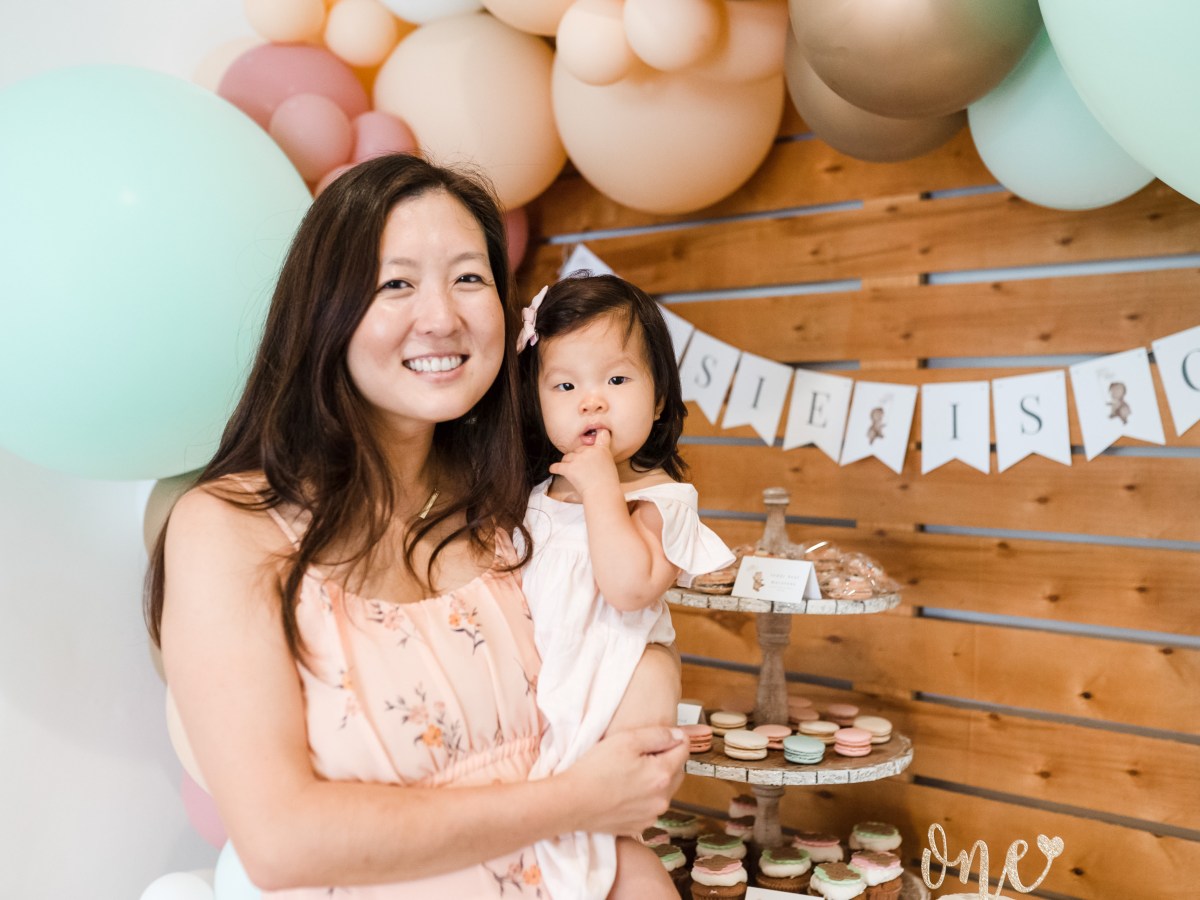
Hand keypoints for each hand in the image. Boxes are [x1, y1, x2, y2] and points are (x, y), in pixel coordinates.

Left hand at [548, 429, 620, 498]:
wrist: (602, 493)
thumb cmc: (608, 484)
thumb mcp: (610, 465)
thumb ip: (601, 458)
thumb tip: (593, 460)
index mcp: (602, 449)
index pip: (602, 434)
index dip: (598, 433)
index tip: (596, 432)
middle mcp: (590, 451)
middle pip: (579, 449)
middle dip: (578, 457)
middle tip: (582, 468)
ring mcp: (579, 458)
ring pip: (567, 457)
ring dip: (568, 463)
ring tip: (573, 472)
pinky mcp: (570, 467)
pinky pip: (558, 466)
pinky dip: (555, 468)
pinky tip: (553, 469)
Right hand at [563, 725, 688, 835]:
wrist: (571, 802)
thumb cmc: (595, 770)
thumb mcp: (626, 740)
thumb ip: (658, 735)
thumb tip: (678, 735)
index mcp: (662, 774)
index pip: (684, 750)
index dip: (675, 738)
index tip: (664, 735)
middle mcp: (662, 798)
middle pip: (677, 772)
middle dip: (668, 759)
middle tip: (644, 753)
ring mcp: (652, 815)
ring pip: (665, 791)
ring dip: (657, 780)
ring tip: (632, 772)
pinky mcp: (640, 826)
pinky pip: (651, 807)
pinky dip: (645, 797)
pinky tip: (626, 790)